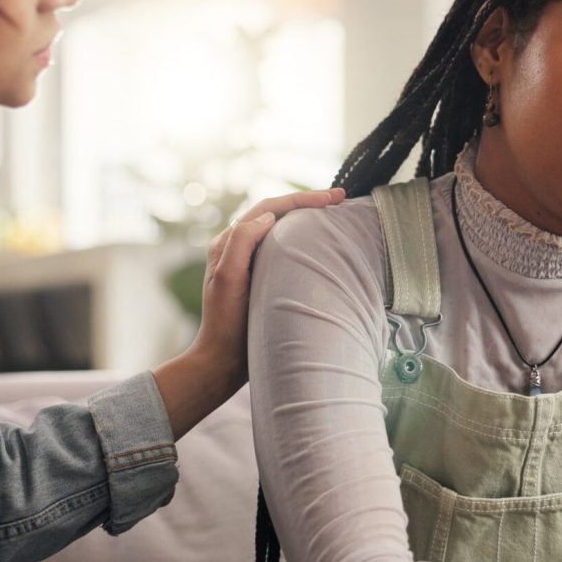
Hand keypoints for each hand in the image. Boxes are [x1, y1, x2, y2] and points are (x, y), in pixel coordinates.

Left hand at [153, 188, 344, 437]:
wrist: (221, 362)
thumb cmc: (225, 323)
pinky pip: (283, 251)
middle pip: (276, 213)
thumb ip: (241, 243)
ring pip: (280, 230)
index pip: (269, 208)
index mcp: (228, 243)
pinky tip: (320, 247)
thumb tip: (269, 217)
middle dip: (308, 203)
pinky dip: (303, 241)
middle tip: (340, 200)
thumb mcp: (228, 279)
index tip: (334, 198)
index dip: (302, 199)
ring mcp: (248, 264)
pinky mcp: (259, 280)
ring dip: (306, 219)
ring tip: (333, 215)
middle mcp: (236, 248)